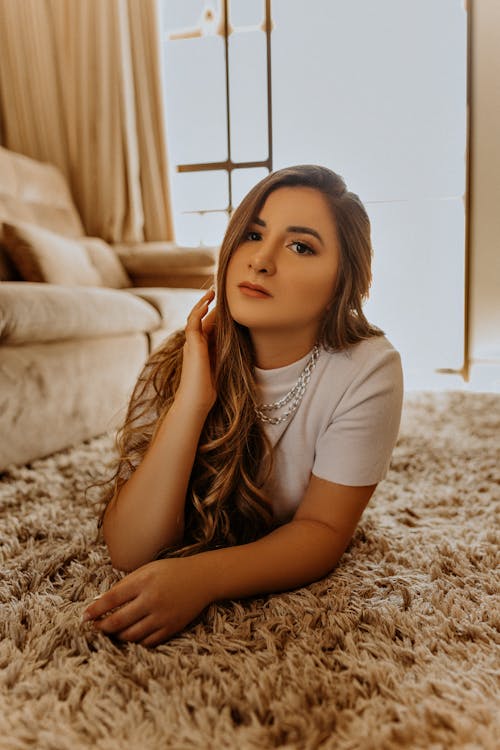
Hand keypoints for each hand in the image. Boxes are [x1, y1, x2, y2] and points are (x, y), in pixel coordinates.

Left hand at [82, 556, 212, 646]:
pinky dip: (136, 641)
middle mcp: (151, 600)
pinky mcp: (171, 628)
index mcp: (144, 582)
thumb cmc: (171, 571)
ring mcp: (162, 616)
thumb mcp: (148, 569)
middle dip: (102, 627)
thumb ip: (126, 584)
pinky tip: (131, 636)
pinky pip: (147, 642)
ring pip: (130, 635)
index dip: (95, 610)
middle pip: (117, 621)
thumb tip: (101, 601)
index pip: (111, 599)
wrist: (202, 578)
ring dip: (117, 636)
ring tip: (111, 632)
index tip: (84, 616)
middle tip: (95, 628)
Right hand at [176, 287, 216, 412]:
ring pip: (194, 317)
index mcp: (202, 349)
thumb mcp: (223, 366)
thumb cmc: (210, 390)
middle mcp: (195, 344)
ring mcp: (191, 344)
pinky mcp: (191, 345)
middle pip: (202, 319)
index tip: (227, 305)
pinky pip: (192, 323)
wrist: (197, 401)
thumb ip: (227, 354)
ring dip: (202, 304)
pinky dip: (198, 311)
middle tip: (218, 292)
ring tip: (211, 292)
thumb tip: (241, 344)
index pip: (209, 326)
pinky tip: (206, 302)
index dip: (216, 315)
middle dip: (209, 306)